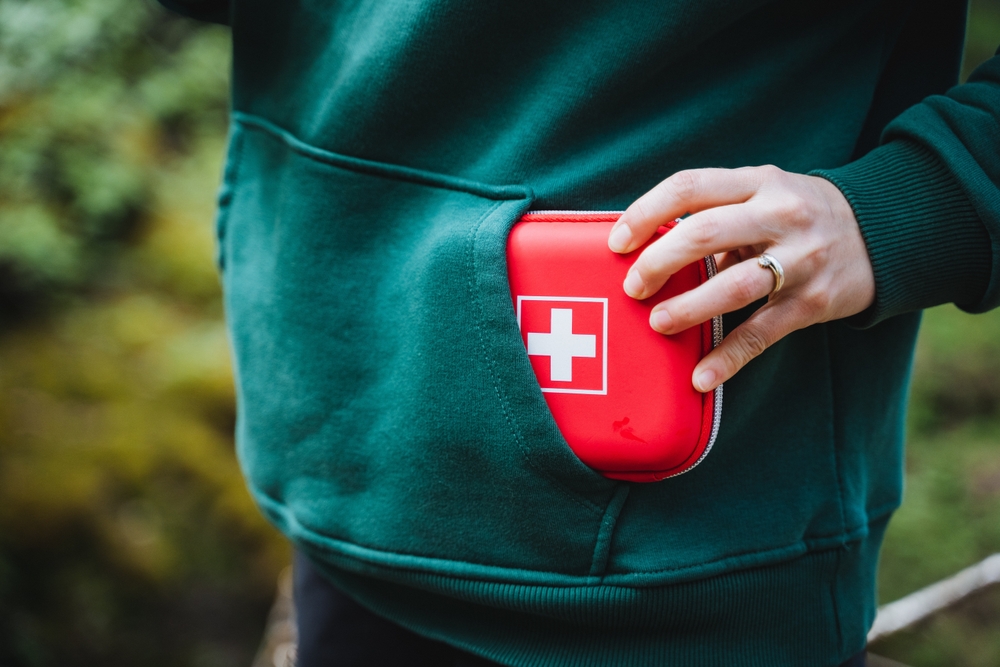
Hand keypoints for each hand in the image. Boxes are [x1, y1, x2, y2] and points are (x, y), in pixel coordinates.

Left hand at [608, 165, 874, 392]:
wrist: (883, 232)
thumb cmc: (797, 215)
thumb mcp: (762, 195)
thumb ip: (713, 213)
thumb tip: (644, 247)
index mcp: (758, 182)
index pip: (689, 187)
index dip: (646, 212)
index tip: (617, 243)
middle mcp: (780, 215)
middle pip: (704, 232)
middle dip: (658, 261)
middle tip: (633, 287)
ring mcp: (801, 258)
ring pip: (734, 285)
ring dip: (689, 307)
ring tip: (658, 323)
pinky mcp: (814, 301)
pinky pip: (763, 332)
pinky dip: (729, 357)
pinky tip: (701, 377)